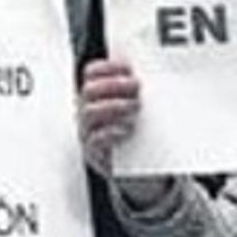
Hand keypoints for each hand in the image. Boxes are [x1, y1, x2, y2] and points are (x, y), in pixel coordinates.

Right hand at [79, 60, 171, 205]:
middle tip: (136, 86)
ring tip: (135, 106)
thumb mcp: (137, 108)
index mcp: (95, 96)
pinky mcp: (93, 153)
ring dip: (115, 105)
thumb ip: (137, 90)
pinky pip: (95, 140)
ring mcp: (87, 132)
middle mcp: (87, 111)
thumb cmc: (138, 134)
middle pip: (90, 90)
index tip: (128, 67)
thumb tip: (149, 72)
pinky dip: (111, 132)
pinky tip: (128, 129)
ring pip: (90, 112)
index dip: (108, 66)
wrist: (138, 170)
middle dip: (114, 85)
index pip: (91, 73)